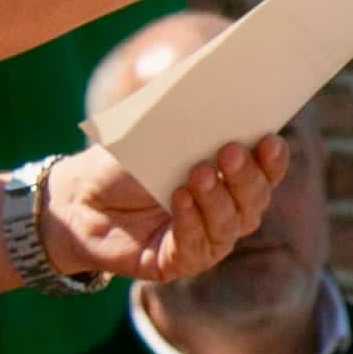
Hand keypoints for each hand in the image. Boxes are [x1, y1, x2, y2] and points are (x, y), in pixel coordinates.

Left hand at [40, 138, 285, 283]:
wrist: (79, 199)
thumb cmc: (124, 162)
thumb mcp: (155, 131)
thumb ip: (186, 115)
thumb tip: (213, 90)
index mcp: (232, 176)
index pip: (267, 170)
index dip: (273, 158)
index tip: (269, 139)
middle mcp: (227, 211)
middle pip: (255, 199)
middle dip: (246, 176)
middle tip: (230, 151)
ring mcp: (206, 240)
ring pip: (230, 225)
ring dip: (217, 198)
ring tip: (198, 173)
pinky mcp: (179, 262)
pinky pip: (196, 247)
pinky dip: (190, 222)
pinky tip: (179, 200)